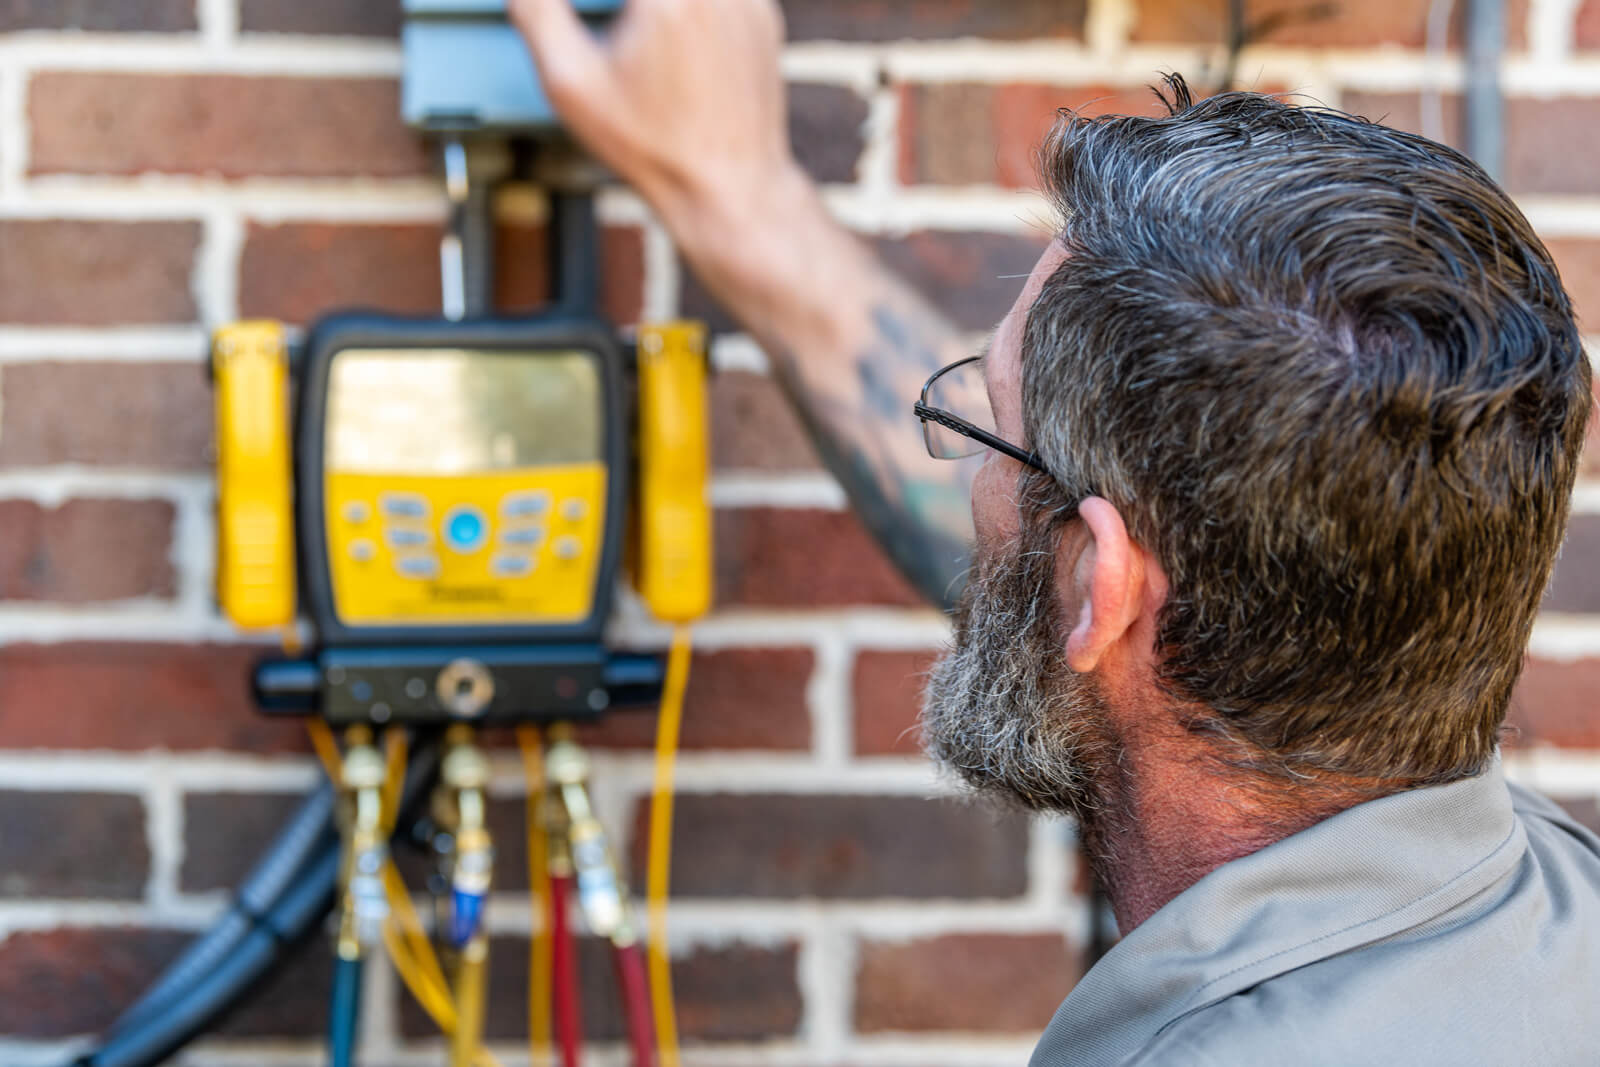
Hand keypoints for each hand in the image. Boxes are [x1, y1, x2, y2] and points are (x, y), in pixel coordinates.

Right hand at [510, 0, 802, 238]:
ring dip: (652, 12)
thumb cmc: (653, 148)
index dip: (593, 2)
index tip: (575, 14)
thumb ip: (537, 13)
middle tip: (611, 30)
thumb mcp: (572, 84)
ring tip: (645, 55)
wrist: (728, 189)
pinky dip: (688, 10)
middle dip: (621, 9)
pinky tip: (676, 51)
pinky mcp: (764, 17)